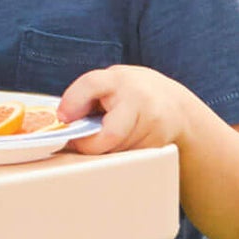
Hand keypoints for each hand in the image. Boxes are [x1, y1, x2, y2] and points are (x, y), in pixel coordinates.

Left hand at [57, 64, 197, 156]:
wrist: (176, 107)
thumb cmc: (132, 93)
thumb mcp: (109, 83)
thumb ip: (85, 96)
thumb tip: (63, 122)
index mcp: (119, 80)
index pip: (93, 85)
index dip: (73, 102)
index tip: (63, 118)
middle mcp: (139, 99)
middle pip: (110, 134)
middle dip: (91, 144)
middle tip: (81, 142)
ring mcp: (153, 123)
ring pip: (119, 151)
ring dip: (104, 151)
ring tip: (106, 136)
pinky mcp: (160, 145)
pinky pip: (129, 159)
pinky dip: (118, 156)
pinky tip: (122, 143)